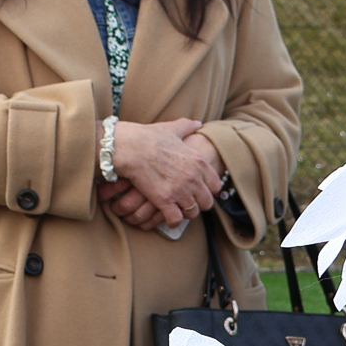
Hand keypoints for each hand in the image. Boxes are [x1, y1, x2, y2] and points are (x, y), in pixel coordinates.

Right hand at [104, 117, 219, 229]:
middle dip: (199, 204)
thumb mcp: (172, 128)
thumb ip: (188, 126)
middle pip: (207, 202)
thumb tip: (197, 123)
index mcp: (198, 162)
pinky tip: (168, 218)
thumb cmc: (149, 137)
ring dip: (185, 214)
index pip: (216, 185)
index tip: (200, 191)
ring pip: (193, 213)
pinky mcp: (164, 200)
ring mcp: (179, 190)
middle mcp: (193, 178)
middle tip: (189, 203)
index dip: (208, 190)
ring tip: (178, 210)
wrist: (130, 147)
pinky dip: (172, 221)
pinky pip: (175, 220)